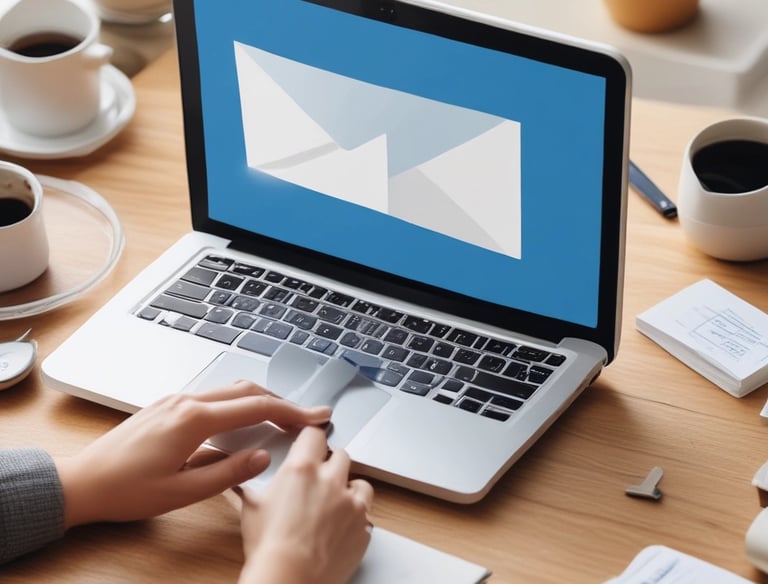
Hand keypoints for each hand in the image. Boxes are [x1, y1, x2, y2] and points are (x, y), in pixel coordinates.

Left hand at [54, 381, 330, 527]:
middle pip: (247, 390)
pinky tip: (242, 422)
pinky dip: (237, 404)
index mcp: (193, 419)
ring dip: (260, 400)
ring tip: (280, 418)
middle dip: (281, 401)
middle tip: (306, 416)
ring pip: (230, 390)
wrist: (81, 482)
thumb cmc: (125, 490)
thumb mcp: (182, 492)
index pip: (256, 407)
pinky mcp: (167, 406)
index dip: (291, 412)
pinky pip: (212, 397)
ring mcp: (175, 400)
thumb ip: (228, 473)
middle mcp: (186, 401)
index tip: (315, 417)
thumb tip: (261, 458)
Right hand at [238, 426, 372, 583]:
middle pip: (341, 455)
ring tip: (334, 504)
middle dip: (331, 464)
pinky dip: (355, 517)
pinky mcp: (363, 526)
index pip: (315, 434)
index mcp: (303, 469)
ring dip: (349, 489)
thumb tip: (243, 483)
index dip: (312, 438)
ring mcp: (351, 503)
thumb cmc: (269, 548)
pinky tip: (339, 527)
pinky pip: (365, 514)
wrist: (290, 579)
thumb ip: (254, 488)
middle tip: (319, 480)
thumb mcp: (252, 508)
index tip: (311, 443)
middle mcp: (331, 480)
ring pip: (360, 483)